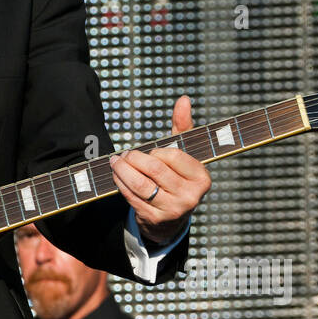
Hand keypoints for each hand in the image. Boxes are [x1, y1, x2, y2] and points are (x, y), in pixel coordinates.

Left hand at [109, 95, 210, 243]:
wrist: (172, 217)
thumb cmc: (177, 176)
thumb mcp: (184, 152)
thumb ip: (183, 126)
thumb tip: (183, 99)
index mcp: (202, 177)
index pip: (173, 155)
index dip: (156, 151)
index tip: (149, 150)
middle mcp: (191, 196)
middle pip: (154, 169)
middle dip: (134, 158)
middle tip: (124, 154)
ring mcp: (173, 210)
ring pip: (140, 185)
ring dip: (122, 171)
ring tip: (115, 162)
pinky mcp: (155, 219)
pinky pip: (132, 197)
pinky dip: (121, 184)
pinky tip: (117, 177)